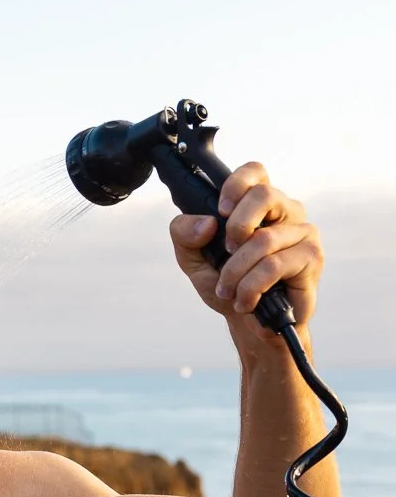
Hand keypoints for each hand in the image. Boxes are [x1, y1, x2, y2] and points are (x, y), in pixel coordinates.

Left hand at [170, 163, 322, 329]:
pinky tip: (246, 301)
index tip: (220, 210)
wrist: (249, 324)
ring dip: (236, 271)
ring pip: (264, 239)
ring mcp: (303, 232)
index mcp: (258, 204)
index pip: (254, 172)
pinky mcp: (312, 257)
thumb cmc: (227, 284)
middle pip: (265, 195)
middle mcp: (285, 211)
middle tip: (226, 251)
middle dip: (237, 225)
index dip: (236, 183)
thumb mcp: (193, 259)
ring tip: (228, 291)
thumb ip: (184, 234)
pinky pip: (274, 265)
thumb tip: (206, 223)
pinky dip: (251, 286)